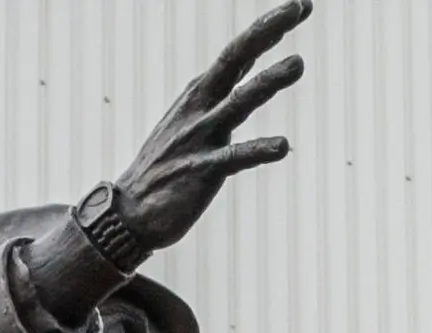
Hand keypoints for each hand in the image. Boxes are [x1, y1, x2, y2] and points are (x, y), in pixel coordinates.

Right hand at [108, 2, 308, 256]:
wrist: (131, 213)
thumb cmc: (169, 166)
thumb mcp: (194, 121)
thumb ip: (221, 99)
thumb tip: (245, 78)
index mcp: (201, 93)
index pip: (240, 53)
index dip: (268, 28)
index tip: (300, 5)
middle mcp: (200, 107)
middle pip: (236, 59)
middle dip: (266, 31)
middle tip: (297, 5)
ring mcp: (200, 137)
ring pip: (239, 102)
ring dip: (268, 81)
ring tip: (298, 62)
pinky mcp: (201, 171)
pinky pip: (234, 158)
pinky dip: (258, 150)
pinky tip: (283, 146)